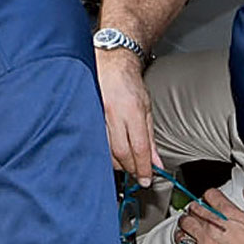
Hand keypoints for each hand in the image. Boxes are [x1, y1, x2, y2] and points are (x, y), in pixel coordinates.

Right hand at [96, 49, 158, 185]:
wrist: (109, 65)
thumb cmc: (128, 83)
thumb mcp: (147, 110)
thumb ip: (150, 138)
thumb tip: (156, 162)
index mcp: (132, 111)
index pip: (139, 147)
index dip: (143, 167)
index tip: (147, 178)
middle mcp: (113, 114)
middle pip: (121, 152)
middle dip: (131, 168)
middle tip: (138, 174)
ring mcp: (97, 116)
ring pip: (106, 150)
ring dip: (117, 162)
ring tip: (125, 163)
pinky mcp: (87, 117)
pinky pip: (95, 142)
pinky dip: (104, 152)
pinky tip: (109, 155)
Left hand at [179, 187, 243, 243]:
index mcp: (230, 213)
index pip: (210, 195)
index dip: (209, 197)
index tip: (209, 201)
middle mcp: (214, 224)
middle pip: (194, 208)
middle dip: (194, 209)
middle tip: (195, 214)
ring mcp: (205, 239)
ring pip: (184, 223)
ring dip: (185, 222)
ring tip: (186, 226)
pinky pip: (182, 243)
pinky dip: (181, 239)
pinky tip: (183, 240)